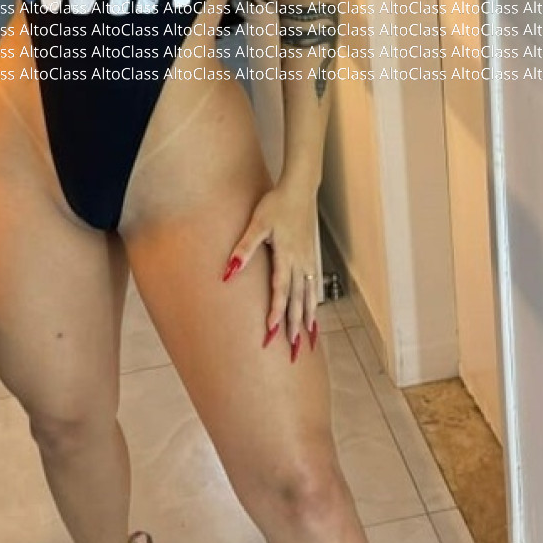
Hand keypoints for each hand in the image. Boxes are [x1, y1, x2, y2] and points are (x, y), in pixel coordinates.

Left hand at [221, 182, 319, 358]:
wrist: (300, 189)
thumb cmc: (276, 204)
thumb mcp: (257, 223)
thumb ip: (244, 248)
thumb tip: (229, 271)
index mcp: (287, 257)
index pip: (281, 292)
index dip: (277, 314)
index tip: (272, 335)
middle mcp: (301, 263)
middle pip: (298, 301)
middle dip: (295, 328)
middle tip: (293, 353)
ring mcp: (308, 261)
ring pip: (309, 297)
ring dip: (307, 320)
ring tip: (306, 342)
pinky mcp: (311, 258)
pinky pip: (313, 288)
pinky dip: (313, 305)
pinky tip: (313, 315)